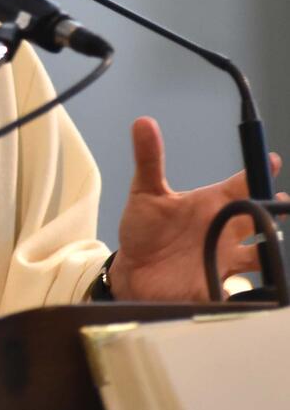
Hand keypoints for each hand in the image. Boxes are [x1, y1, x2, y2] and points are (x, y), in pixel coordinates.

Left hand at [110, 116, 285, 301]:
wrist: (134, 273)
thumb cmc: (144, 230)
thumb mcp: (145, 193)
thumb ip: (148, 159)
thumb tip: (143, 121)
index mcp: (214, 204)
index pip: (245, 184)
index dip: (260, 172)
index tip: (272, 160)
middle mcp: (227, 230)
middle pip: (262, 218)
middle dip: (275, 211)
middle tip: (280, 204)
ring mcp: (228, 258)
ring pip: (264, 253)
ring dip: (271, 249)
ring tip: (270, 241)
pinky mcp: (222, 285)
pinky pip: (251, 288)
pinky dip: (259, 286)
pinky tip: (263, 281)